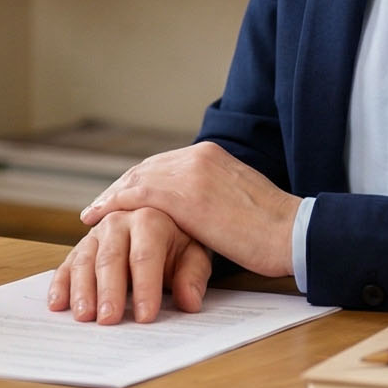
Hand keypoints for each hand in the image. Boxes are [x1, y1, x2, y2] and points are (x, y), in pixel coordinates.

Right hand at [46, 208, 213, 324]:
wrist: (161, 221)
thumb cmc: (178, 242)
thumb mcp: (194, 255)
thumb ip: (192, 277)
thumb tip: (189, 302)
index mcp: (149, 219)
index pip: (145, 256)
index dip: (145, 287)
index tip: (145, 317)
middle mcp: (118, 221)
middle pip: (111, 258)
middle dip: (109, 291)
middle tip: (108, 320)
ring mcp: (96, 233)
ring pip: (84, 260)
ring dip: (81, 290)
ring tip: (83, 316)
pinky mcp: (82, 246)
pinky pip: (67, 265)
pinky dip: (60, 285)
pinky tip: (57, 304)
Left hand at [80, 142, 300, 278]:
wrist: (295, 233)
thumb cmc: (275, 229)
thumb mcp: (240, 200)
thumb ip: (215, 195)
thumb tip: (200, 211)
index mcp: (212, 154)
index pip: (163, 164)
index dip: (138, 181)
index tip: (122, 195)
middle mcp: (198, 155)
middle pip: (145, 169)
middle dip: (120, 187)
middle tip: (99, 205)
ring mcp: (190, 172)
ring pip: (137, 179)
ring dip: (112, 196)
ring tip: (93, 213)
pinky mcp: (185, 195)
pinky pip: (138, 195)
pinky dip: (114, 204)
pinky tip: (98, 216)